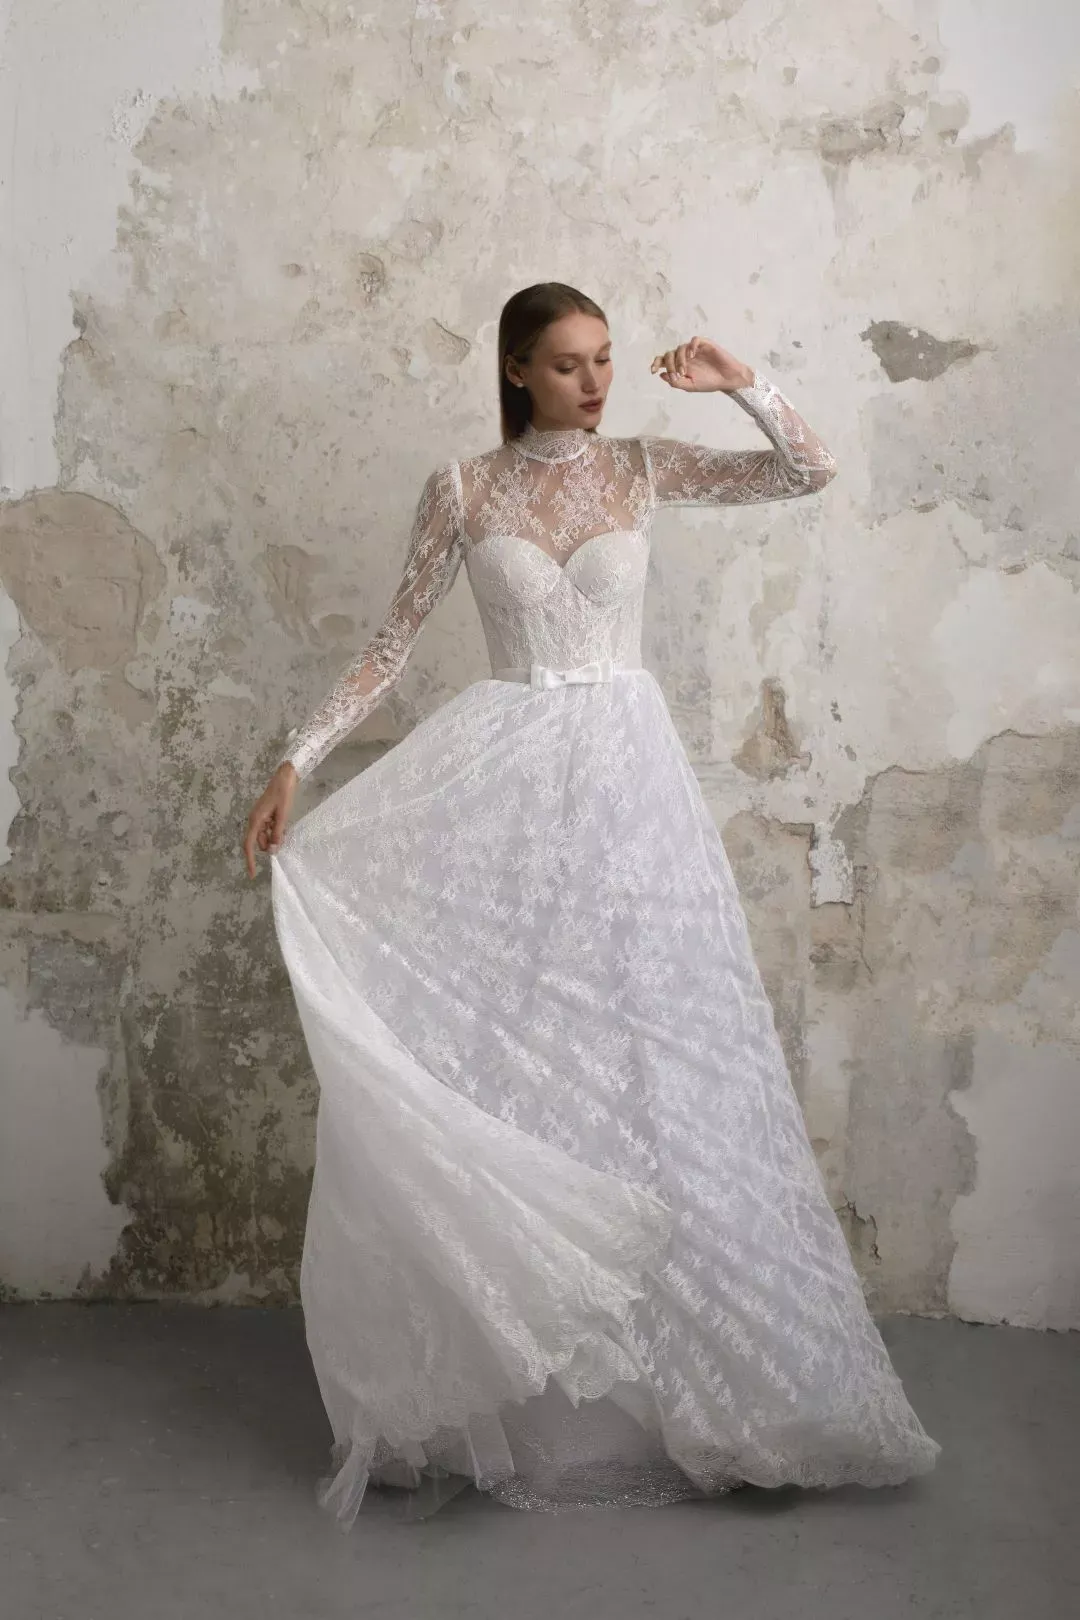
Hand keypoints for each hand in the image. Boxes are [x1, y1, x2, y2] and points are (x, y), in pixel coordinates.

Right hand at [243, 762, 297, 877]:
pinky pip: (268, 829)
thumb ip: (277, 834)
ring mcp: (259, 817)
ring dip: (274, 837)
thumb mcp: (282, 816)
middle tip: (284, 837)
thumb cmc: (283, 794)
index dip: (250, 860)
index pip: (249, 845)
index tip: (252, 874)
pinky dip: (275, 831)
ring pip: (265, 836)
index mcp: (255, 820)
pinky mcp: (265, 814)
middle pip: (259, 842)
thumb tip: (272, 851)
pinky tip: (284, 825)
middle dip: (269, 844)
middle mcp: (254, 820)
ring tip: (286, 828)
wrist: (285, 776)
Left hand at [650, 337, 753, 393]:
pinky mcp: (705, 345)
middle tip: (677, 375)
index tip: (653, 370)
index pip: (664, 360)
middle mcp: (685, 356)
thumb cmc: (709, 382)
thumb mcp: (690, 386)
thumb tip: (662, 375)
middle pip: (670, 354)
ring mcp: (695, 350)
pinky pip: (695, 340)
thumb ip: (676, 382)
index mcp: (680, 366)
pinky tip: (692, 355)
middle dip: (670, 364)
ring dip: (680, 359)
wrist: (728, 380)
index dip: (656, 363)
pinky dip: (691, 346)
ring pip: (680, 348)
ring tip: (685, 371)